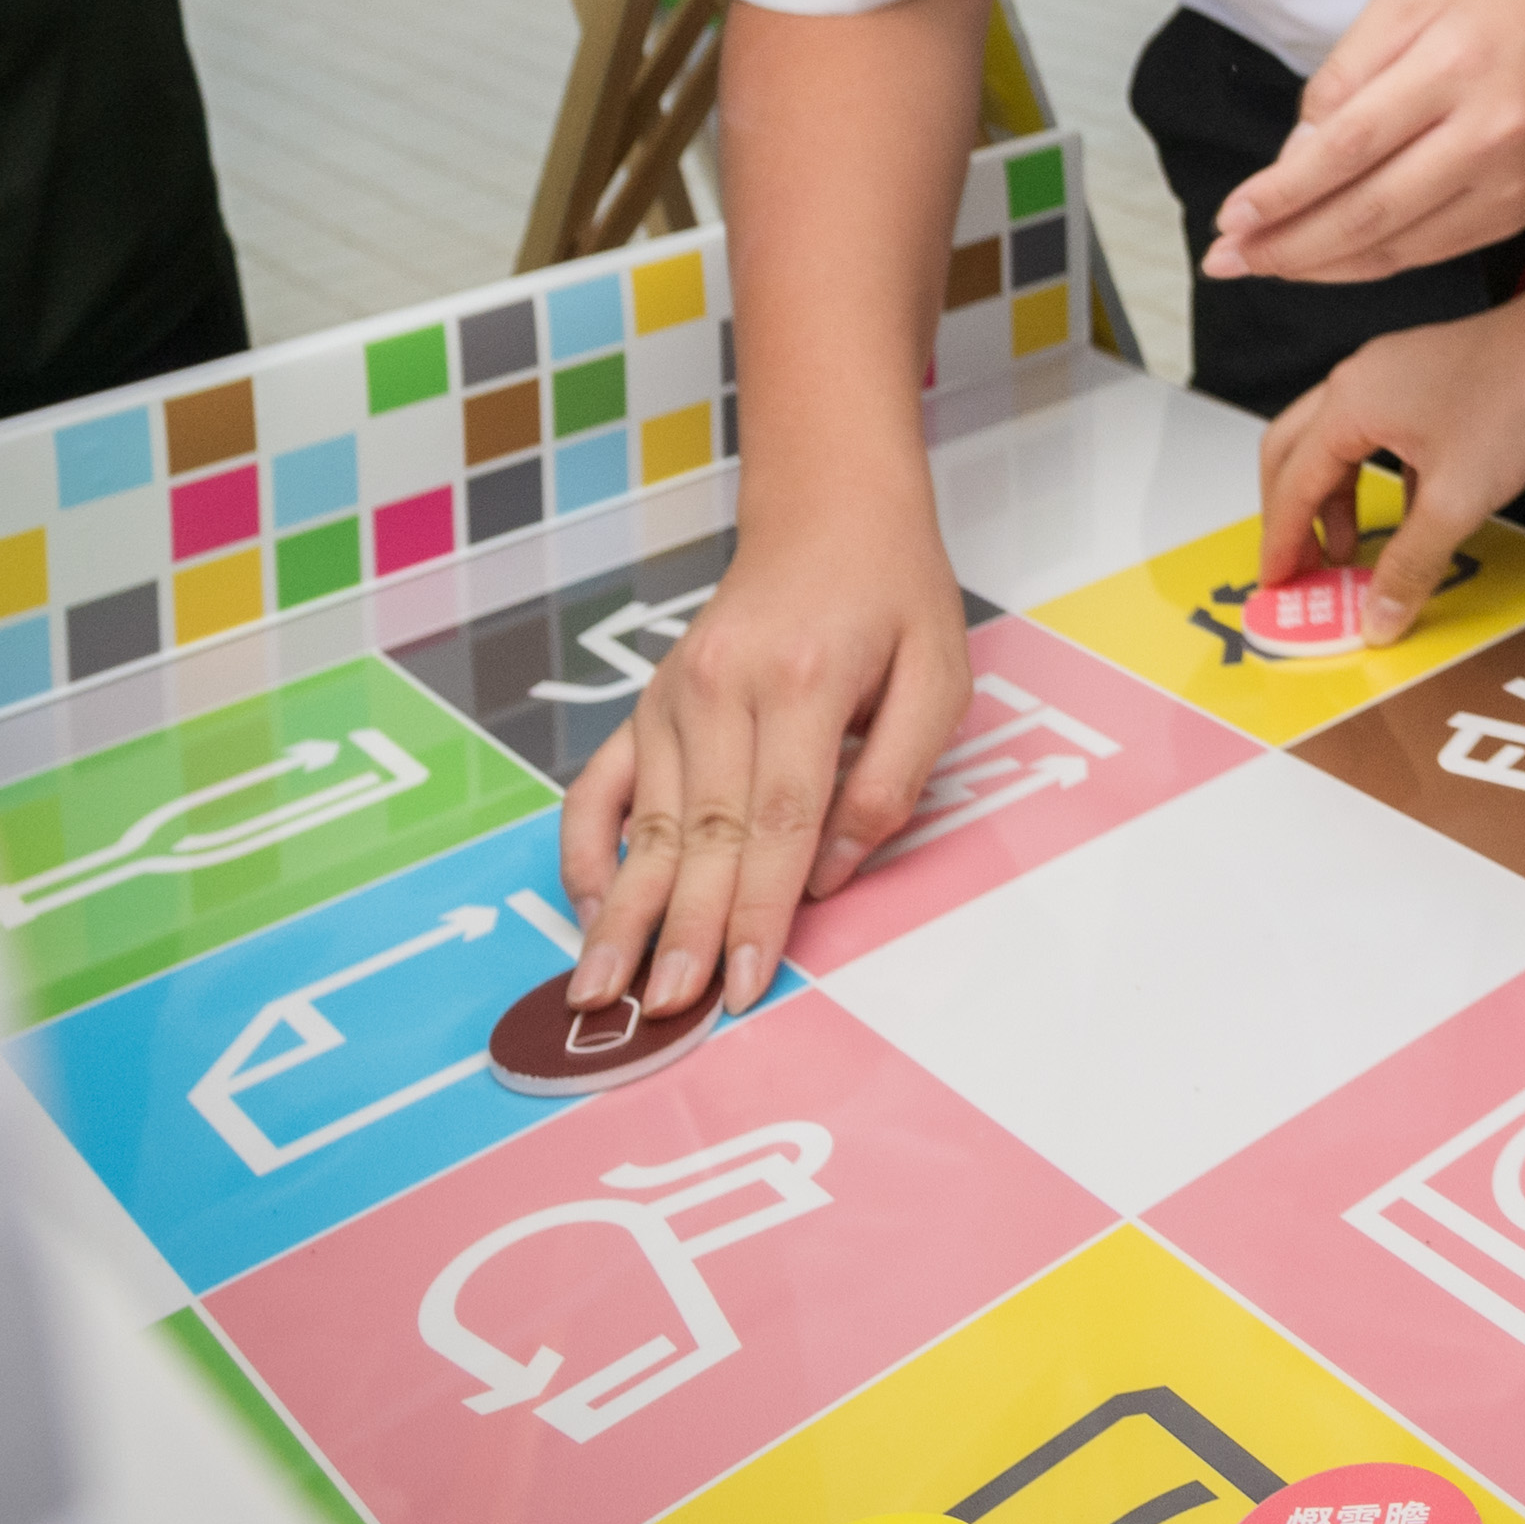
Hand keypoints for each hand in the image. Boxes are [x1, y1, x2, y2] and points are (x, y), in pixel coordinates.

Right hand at [558, 482, 966, 1016]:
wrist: (829, 512)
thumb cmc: (894, 596)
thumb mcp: (939, 674)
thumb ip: (895, 776)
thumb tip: (832, 872)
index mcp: (806, 681)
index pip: (780, 821)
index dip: (760, 909)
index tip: (745, 982)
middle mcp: (724, 688)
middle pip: (705, 834)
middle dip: (682, 931)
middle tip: (665, 1012)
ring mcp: (673, 695)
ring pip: (650, 823)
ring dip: (625, 912)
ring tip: (600, 991)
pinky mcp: (646, 703)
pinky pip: (599, 783)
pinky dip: (585, 847)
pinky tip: (586, 907)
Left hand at [1206, 0, 1524, 284]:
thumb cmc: (1505, 6)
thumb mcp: (1412, 3)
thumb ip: (1345, 73)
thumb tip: (1295, 156)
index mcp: (1452, 64)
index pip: (1347, 146)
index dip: (1282, 192)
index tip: (1231, 215)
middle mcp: (1486, 133)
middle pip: (1367, 210)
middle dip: (1285, 244)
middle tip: (1225, 259)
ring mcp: (1508, 183)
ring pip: (1396, 245)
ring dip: (1318, 265)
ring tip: (1259, 266)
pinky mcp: (1518, 213)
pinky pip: (1428, 252)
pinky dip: (1368, 263)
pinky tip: (1324, 262)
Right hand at [1257, 295, 1524, 645]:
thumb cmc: (1518, 397)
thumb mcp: (1456, 501)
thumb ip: (1409, 565)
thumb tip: (1377, 618)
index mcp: (1349, 404)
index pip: (1291, 484)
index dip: (1281, 541)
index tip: (1276, 583)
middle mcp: (1360, 383)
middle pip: (1295, 455)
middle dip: (1292, 517)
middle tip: (1301, 569)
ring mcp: (1394, 378)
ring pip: (1338, 446)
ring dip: (1336, 501)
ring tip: (1351, 553)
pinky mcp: (1429, 384)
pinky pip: (1380, 438)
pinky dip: (1378, 481)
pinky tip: (1407, 517)